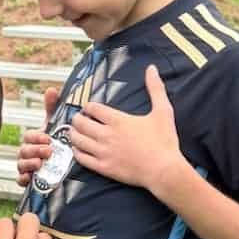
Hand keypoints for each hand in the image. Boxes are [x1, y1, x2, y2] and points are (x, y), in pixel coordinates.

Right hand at [17, 85, 60, 186]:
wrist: (66, 167)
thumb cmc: (57, 143)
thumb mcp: (56, 125)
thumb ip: (53, 108)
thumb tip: (51, 89)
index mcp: (34, 139)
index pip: (29, 136)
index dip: (36, 137)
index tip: (47, 137)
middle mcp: (28, 153)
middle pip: (23, 151)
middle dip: (34, 150)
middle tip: (48, 151)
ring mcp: (27, 167)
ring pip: (20, 165)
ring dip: (29, 164)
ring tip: (40, 163)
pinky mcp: (29, 181)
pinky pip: (20, 180)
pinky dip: (23, 179)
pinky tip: (30, 177)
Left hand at [68, 66, 184, 200]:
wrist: (164, 170)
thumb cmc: (164, 141)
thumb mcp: (163, 111)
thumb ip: (155, 88)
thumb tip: (152, 68)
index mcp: (118, 120)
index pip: (93, 108)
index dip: (88, 106)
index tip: (88, 107)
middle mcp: (107, 134)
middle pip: (81, 123)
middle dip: (77, 119)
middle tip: (77, 119)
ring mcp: (104, 152)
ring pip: (78, 140)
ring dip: (73, 134)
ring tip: (74, 132)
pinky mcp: (104, 168)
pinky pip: (82, 159)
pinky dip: (76, 152)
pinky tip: (77, 149)